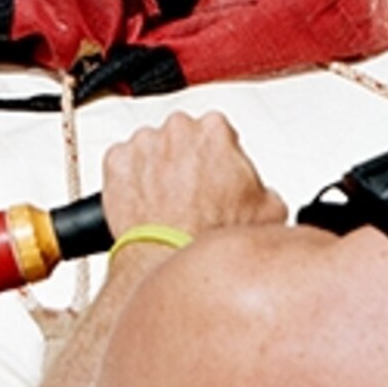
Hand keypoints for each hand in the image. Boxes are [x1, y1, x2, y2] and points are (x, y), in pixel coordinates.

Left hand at [102, 112, 285, 247]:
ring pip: (151, 150)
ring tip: (168, 203)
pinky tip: (145, 203)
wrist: (170, 257)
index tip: (216, 176)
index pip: (217, 133)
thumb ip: (267, 189)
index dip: (219, 158)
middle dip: (187, 160)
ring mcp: (143, 144)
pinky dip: (130, 180)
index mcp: (214, 130)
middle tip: (192, 194)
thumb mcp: (271, 211)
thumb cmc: (211, 235)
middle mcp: (177, 129)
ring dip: (158, 169)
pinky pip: (123, 165)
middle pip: (182, 137)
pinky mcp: (116, 162)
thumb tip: (265, 195)